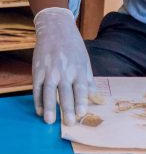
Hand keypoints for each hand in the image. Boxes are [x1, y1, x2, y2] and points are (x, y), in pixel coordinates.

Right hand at [32, 7, 95, 124]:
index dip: (81, 101)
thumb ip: (90, 83)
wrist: (56, 30)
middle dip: (67, 109)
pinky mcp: (38, 70)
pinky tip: (40, 111)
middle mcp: (64, 72)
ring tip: (50, 121)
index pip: (80, 88)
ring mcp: (49, 71)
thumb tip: (99, 100)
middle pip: (65, 93)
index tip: (82, 114)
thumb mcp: (86, 63)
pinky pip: (37, 88)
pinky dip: (37, 100)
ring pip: (48, 91)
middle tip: (69, 123)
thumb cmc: (74, 49)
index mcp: (78, 70)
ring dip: (49, 107)